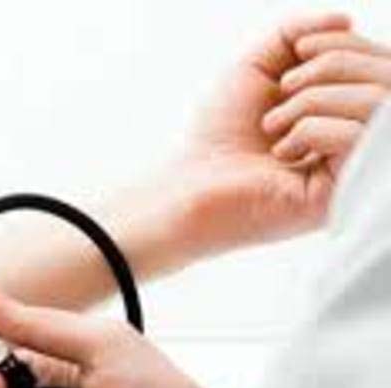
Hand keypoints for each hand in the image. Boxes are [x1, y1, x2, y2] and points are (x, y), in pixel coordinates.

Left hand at [173, 13, 361, 256]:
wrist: (189, 183)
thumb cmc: (219, 131)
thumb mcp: (259, 65)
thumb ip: (298, 34)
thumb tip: (347, 20)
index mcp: (348, 109)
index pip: (381, 63)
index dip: (343, 43)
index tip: (299, 50)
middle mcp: (361, 139)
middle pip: (388, 77)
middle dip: (331, 65)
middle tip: (284, 88)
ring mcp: (356, 170)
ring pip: (377, 103)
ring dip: (315, 98)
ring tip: (273, 124)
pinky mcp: (343, 195)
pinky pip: (356, 137)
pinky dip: (312, 129)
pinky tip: (282, 152)